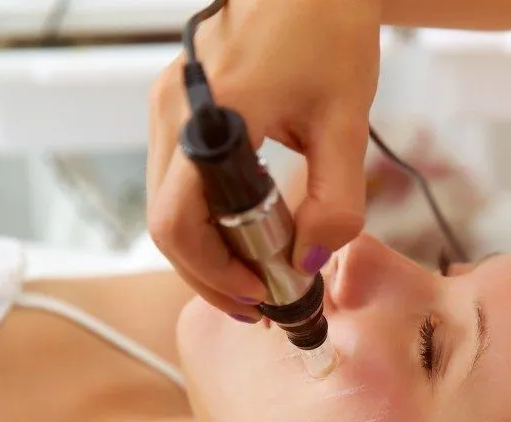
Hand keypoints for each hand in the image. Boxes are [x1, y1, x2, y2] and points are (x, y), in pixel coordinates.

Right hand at [146, 0, 380, 319]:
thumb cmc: (331, 32)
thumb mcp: (346, 123)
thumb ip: (334, 201)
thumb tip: (307, 262)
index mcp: (211, 116)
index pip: (177, 221)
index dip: (213, 272)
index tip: (259, 294)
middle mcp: (172, 112)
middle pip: (165, 222)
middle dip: (210, 272)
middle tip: (259, 300)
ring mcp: (168, 107)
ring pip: (167, 203)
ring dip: (208, 248)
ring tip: (257, 272)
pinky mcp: (178, 106)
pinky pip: (178, 178)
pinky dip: (207, 215)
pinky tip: (246, 230)